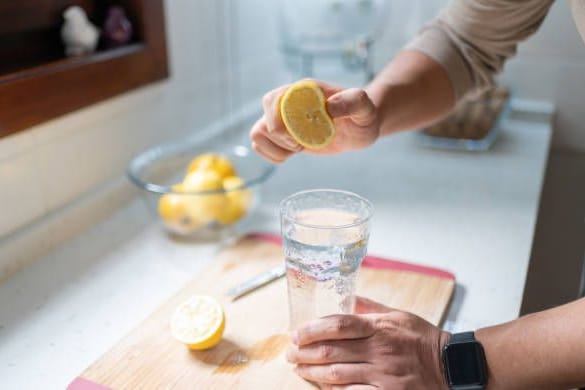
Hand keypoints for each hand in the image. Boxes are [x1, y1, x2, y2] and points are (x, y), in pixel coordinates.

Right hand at [250, 80, 379, 162]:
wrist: (361, 127)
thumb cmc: (363, 115)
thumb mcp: (364, 107)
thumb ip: (352, 102)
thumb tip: (329, 107)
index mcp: (302, 91)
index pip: (273, 99)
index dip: (278, 121)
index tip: (299, 136)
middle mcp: (288, 103)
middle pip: (262, 119)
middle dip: (279, 139)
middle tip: (301, 145)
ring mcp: (284, 121)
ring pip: (258, 134)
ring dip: (274, 148)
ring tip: (296, 150)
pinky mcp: (284, 137)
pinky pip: (261, 146)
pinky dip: (272, 155)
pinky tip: (291, 155)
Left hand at [286, 297, 449, 389]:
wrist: (450, 366)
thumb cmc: (422, 339)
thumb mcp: (398, 315)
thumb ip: (369, 307)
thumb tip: (346, 297)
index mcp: (380, 327)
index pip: (339, 324)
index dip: (313, 329)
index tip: (296, 333)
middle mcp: (379, 350)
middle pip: (332, 350)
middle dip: (304, 352)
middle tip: (290, 353)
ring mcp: (383, 374)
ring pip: (336, 374)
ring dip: (312, 372)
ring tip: (298, 369)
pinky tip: (321, 386)